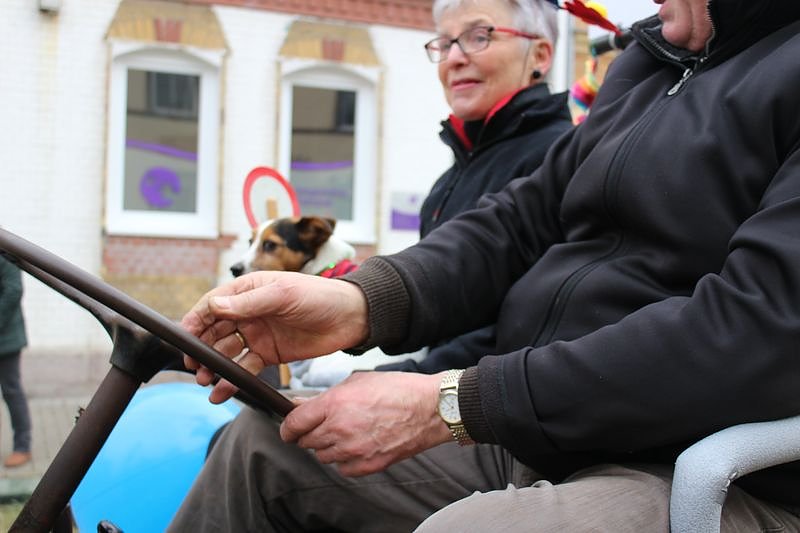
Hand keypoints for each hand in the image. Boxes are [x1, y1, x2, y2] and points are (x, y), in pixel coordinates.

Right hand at [181, 271, 368, 402]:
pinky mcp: (269, 353)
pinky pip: (245, 367)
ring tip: (206, 382)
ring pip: (226, 351)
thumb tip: (214, 306)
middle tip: (194, 367)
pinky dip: (232, 380)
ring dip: (214, 366)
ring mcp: (258, 333)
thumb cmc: (319, 296)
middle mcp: (248, 311)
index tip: (184, 339)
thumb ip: (249, 303)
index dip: (196, 321)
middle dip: (201, 348)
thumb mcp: (284, 295)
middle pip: (215, 330)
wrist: (351, 318)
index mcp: (248, 290)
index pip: (213, 305)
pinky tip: (222, 392)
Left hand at [280, 371, 453, 475]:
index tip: (289, 429)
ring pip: (323, 456)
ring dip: (327, 447)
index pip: (294, 424)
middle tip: (320, 426)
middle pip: (306, 442)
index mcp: (334, 404)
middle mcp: (340, 429)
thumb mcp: (357, 380)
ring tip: (344, 433)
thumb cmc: (398, 389)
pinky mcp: (368, 464)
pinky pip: (343, 469)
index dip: (288, 427)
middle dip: (309, 434)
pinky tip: (356, 446)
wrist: (430, 408)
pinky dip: (344, 460)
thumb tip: (302, 404)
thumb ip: (327, 395)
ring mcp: (354, 450)